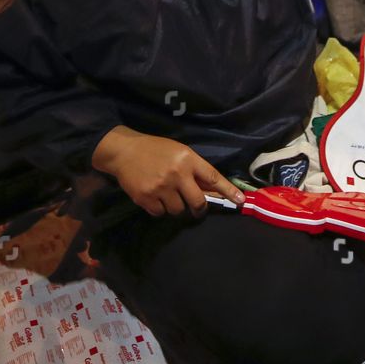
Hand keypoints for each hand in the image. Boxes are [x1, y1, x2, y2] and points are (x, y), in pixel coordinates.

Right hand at [92, 127, 244, 217]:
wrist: (124, 151)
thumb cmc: (155, 150)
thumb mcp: (179, 152)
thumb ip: (194, 170)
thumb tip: (212, 191)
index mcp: (187, 159)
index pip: (213, 177)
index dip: (228, 190)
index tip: (240, 201)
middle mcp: (176, 174)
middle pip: (198, 203)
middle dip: (198, 208)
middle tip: (194, 207)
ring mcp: (161, 188)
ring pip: (178, 211)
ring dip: (175, 207)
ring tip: (167, 195)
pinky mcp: (146, 199)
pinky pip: (160, 214)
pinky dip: (159, 209)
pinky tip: (154, 197)